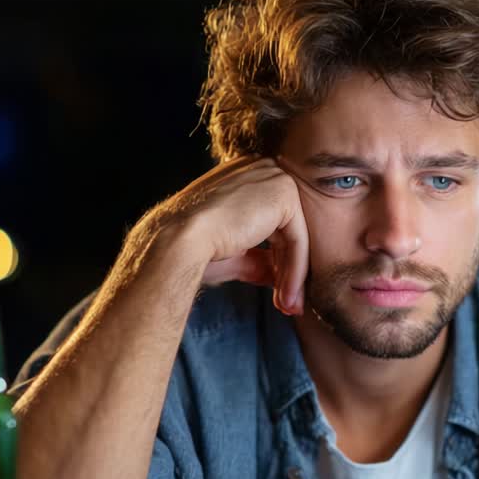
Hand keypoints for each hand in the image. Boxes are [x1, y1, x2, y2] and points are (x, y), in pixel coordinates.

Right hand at [142, 157, 308, 314]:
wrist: (180, 241)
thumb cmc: (195, 248)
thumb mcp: (235, 255)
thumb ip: (259, 259)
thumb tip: (279, 276)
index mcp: (245, 177)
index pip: (272, 223)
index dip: (277, 260)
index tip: (278, 291)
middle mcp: (261, 170)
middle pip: (287, 230)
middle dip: (289, 271)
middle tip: (289, 305)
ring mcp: (273, 178)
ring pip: (295, 237)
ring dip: (293, 276)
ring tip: (289, 307)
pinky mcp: (284, 193)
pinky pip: (298, 239)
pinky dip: (295, 271)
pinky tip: (288, 295)